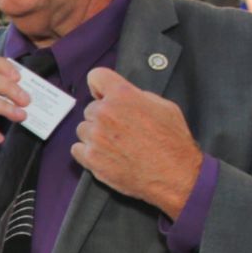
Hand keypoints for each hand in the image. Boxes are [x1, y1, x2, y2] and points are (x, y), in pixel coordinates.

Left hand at [72, 67, 203, 218]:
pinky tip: (106, 156)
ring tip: (116, 145)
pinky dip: (88, 153)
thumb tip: (123, 97)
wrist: (173, 175)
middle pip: (90, 108)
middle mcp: (105, 112)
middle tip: (120, 129)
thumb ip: (138, 97)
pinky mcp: (90, 158)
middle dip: (102, 117)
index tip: (102, 95)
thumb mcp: (164, 107)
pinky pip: (77, 149)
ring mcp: (96, 136)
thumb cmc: (172, 142)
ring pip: (83, 129)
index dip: (100, 87)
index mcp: (123, 95)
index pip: (96, 77)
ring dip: (95, 135)